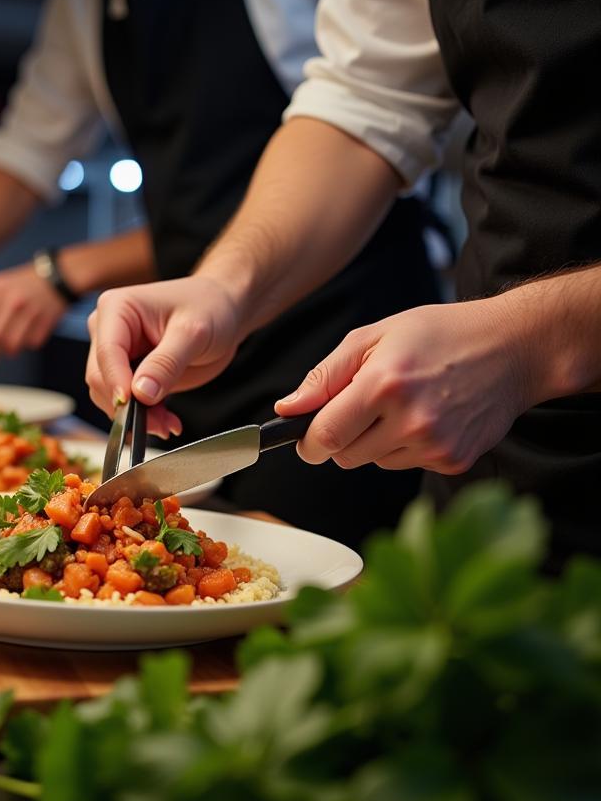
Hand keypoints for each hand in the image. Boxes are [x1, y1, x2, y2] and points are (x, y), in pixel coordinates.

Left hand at [0, 264, 66, 365]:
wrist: (60, 276)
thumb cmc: (26, 283)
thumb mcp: (2, 284)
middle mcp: (13, 300)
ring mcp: (31, 311)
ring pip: (12, 345)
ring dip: (9, 351)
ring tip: (11, 347)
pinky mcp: (46, 322)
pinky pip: (31, 344)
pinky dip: (28, 344)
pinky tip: (29, 333)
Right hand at [85, 277, 240, 436]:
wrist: (223, 312)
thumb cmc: (210, 308)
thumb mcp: (193, 333)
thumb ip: (166, 363)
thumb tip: (141, 393)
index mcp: (116, 309)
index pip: (107, 352)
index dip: (116, 381)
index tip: (131, 404)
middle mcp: (108, 330)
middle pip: (101, 377)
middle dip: (128, 405)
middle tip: (160, 424)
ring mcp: (117, 353)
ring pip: (110, 395)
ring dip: (136, 416)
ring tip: (167, 424)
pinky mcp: (129, 372)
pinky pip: (126, 402)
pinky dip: (144, 416)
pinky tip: (166, 420)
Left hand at [275, 299, 535, 473]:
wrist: (513, 347)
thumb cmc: (440, 335)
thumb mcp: (373, 337)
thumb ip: (324, 376)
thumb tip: (288, 409)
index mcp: (384, 384)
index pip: (325, 436)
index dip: (307, 441)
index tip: (306, 436)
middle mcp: (411, 420)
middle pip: (344, 456)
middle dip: (341, 437)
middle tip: (362, 407)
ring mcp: (435, 445)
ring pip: (373, 462)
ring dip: (374, 441)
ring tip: (402, 405)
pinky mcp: (454, 460)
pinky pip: (405, 465)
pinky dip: (404, 447)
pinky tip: (426, 417)